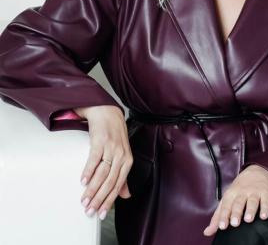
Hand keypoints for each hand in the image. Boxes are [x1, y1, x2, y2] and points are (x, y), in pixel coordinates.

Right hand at [75, 105, 132, 220]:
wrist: (107, 112)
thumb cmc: (114, 134)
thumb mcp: (122, 154)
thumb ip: (122, 175)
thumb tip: (125, 195)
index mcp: (128, 160)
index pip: (118, 185)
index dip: (110, 201)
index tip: (101, 213)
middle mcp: (121, 155)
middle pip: (110, 181)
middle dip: (99, 199)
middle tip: (90, 211)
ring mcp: (111, 148)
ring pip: (102, 173)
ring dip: (92, 189)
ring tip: (84, 200)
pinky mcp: (100, 141)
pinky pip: (94, 159)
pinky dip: (88, 171)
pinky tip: (83, 181)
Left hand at [203, 164, 267, 236]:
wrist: (257, 171)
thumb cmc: (239, 189)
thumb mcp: (227, 199)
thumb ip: (218, 216)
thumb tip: (207, 232)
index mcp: (231, 194)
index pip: (226, 205)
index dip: (224, 216)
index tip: (222, 226)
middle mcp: (242, 192)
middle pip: (238, 203)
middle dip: (236, 213)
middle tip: (234, 223)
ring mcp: (254, 192)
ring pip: (252, 201)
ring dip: (250, 210)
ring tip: (248, 219)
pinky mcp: (266, 193)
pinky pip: (266, 201)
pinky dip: (265, 208)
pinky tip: (264, 216)